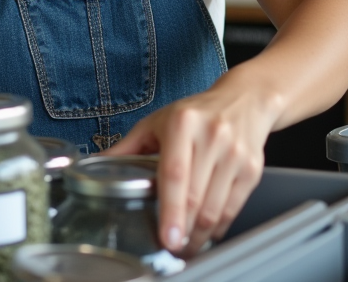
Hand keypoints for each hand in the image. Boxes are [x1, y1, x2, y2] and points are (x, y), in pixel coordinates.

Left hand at [106, 85, 278, 255]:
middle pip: (196, 197)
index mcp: (183, 123)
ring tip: (186, 244)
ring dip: (200, 234)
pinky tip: (207, 230)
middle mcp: (212, 136)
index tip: (167, 237)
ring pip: (215, 208)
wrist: (244, 100)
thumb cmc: (196, 113)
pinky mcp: (252, 168)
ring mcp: (235, 153)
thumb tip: (95, 163)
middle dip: (183, 230)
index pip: (175, 174)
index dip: (171, 210)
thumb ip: (128, 146)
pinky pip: (233, 208)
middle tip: (172, 247)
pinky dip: (218, 226)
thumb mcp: (157, 121)